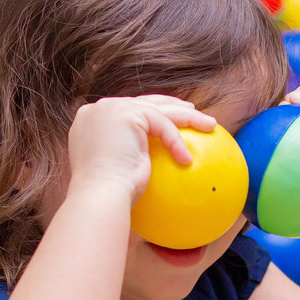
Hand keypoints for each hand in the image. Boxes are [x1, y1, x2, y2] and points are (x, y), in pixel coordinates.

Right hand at [67, 95, 216, 203]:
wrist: (98, 197)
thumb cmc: (107, 197)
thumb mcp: (113, 174)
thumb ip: (122, 159)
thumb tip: (138, 168)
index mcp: (91, 121)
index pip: (128, 110)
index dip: (152, 111)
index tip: (171, 119)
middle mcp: (98, 109)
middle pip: (144, 102)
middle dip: (171, 105)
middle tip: (191, 111)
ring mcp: (111, 108)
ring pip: (159, 108)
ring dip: (188, 117)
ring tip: (209, 125)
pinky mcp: (128, 114)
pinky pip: (163, 122)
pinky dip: (176, 140)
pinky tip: (188, 158)